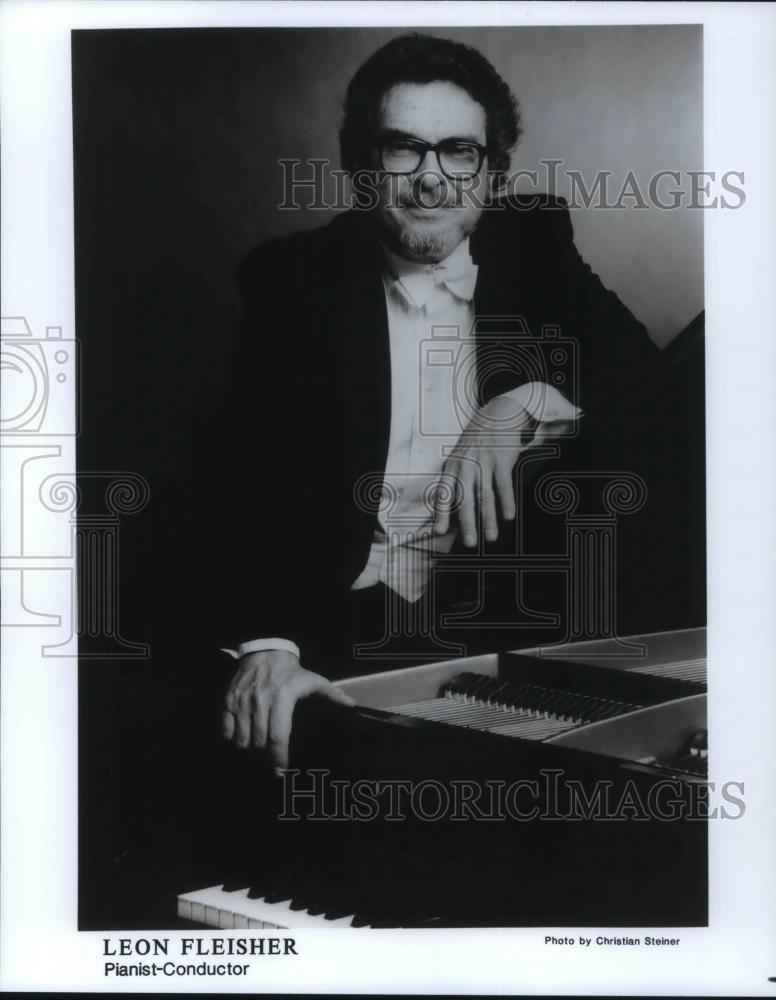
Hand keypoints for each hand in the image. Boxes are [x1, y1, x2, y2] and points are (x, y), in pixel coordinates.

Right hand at [221, 649, 354, 769]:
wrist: (265, 650)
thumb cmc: (291, 671)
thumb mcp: (314, 680)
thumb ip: (333, 695)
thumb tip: (353, 708)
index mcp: (282, 698)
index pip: (277, 737)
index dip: (279, 758)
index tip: (281, 772)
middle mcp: (259, 701)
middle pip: (258, 742)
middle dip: (264, 760)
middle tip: (271, 767)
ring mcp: (240, 701)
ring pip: (240, 739)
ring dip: (248, 753)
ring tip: (257, 757)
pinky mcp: (227, 699)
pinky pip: (224, 729)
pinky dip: (231, 740)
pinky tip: (241, 743)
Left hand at [432, 395, 537, 546]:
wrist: (499, 413)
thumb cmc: (478, 439)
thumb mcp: (460, 453)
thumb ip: (455, 476)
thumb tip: (449, 503)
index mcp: (452, 465)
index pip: (444, 493)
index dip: (441, 513)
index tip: (438, 532)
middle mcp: (465, 465)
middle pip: (465, 500)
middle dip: (466, 524)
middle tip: (469, 543)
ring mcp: (483, 462)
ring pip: (485, 497)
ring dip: (488, 519)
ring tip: (491, 538)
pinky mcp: (501, 459)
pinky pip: (504, 486)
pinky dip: (506, 502)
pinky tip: (509, 517)